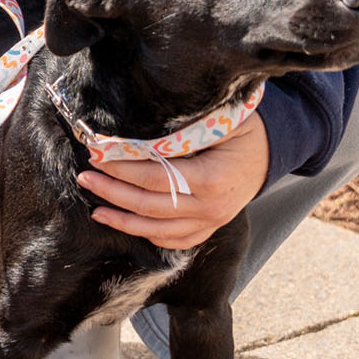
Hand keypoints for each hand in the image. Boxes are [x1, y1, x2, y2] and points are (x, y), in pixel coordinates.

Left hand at [76, 115, 269, 248]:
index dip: (124, 168)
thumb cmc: (245, 128)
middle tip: (86, 178)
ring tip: (96, 206)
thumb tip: (138, 130)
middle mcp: (212, 208)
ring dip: (122, 219)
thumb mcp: (221, 118)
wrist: (273, 151)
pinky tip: (125, 222)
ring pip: (157, 230)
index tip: (99, 155)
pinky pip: (174, 240)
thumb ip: (183, 129)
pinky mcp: (210, 228)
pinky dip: (147, 234)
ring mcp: (212, 222)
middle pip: (150, 206)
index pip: (156, 177)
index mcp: (213, 179)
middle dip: (113, 192)